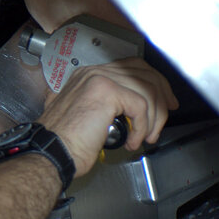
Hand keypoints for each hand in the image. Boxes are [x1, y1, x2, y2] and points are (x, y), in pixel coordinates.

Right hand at [37, 58, 178, 176]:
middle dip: (162, 96)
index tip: (164, 101)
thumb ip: (104, 104)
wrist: (53, 151)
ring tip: (146, 136)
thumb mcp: (85, 115)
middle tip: (166, 115)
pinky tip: (132, 141)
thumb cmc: (65, 142)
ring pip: (147, 90)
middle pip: (144, 73)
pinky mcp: (107, 92)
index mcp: (88, 75)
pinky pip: (141, 106)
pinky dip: (143, 128)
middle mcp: (93, 72)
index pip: (131, 67)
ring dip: (154, 118)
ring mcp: (99, 79)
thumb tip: (132, 109)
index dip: (154, 83)